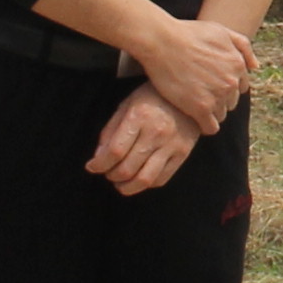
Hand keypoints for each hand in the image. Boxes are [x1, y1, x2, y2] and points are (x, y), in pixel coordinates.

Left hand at [83, 84, 200, 196]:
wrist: (189, 95)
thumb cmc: (152, 97)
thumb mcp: (127, 105)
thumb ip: (110, 131)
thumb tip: (98, 158)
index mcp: (139, 117)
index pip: (115, 151)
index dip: (99, 164)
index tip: (92, 167)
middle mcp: (156, 133)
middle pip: (127, 168)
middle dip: (111, 176)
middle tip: (107, 173)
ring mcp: (172, 145)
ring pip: (145, 179)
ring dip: (127, 187)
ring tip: (120, 183)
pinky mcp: (183, 154)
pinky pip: (161, 179)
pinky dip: (146, 185)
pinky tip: (138, 178)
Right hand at [131, 13, 254, 131]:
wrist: (162, 41)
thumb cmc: (188, 33)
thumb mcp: (221, 31)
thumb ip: (242, 46)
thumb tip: (255, 67)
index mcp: (238, 65)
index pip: (240, 87)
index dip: (225, 86)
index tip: (210, 84)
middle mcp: (231, 83)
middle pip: (231, 101)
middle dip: (219, 98)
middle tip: (199, 92)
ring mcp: (217, 97)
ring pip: (221, 115)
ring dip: (210, 112)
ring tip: (194, 104)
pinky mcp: (200, 109)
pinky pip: (210, 127)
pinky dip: (204, 125)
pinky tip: (194, 118)